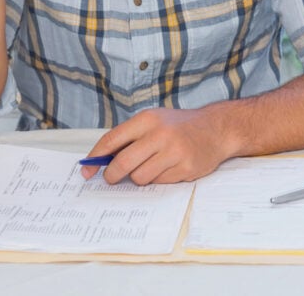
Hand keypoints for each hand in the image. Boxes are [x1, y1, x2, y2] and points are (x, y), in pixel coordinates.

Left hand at [80, 107, 233, 184]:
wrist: (216, 129)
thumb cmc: (179, 126)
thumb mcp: (154, 121)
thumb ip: (129, 138)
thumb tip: (100, 160)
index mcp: (148, 119)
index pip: (112, 140)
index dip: (96, 157)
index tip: (86, 171)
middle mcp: (160, 134)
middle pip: (123, 163)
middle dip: (112, 175)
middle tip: (112, 178)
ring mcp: (174, 152)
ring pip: (140, 177)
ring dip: (139, 177)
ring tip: (151, 166)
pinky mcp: (185, 168)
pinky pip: (159, 183)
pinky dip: (158, 179)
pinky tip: (169, 167)